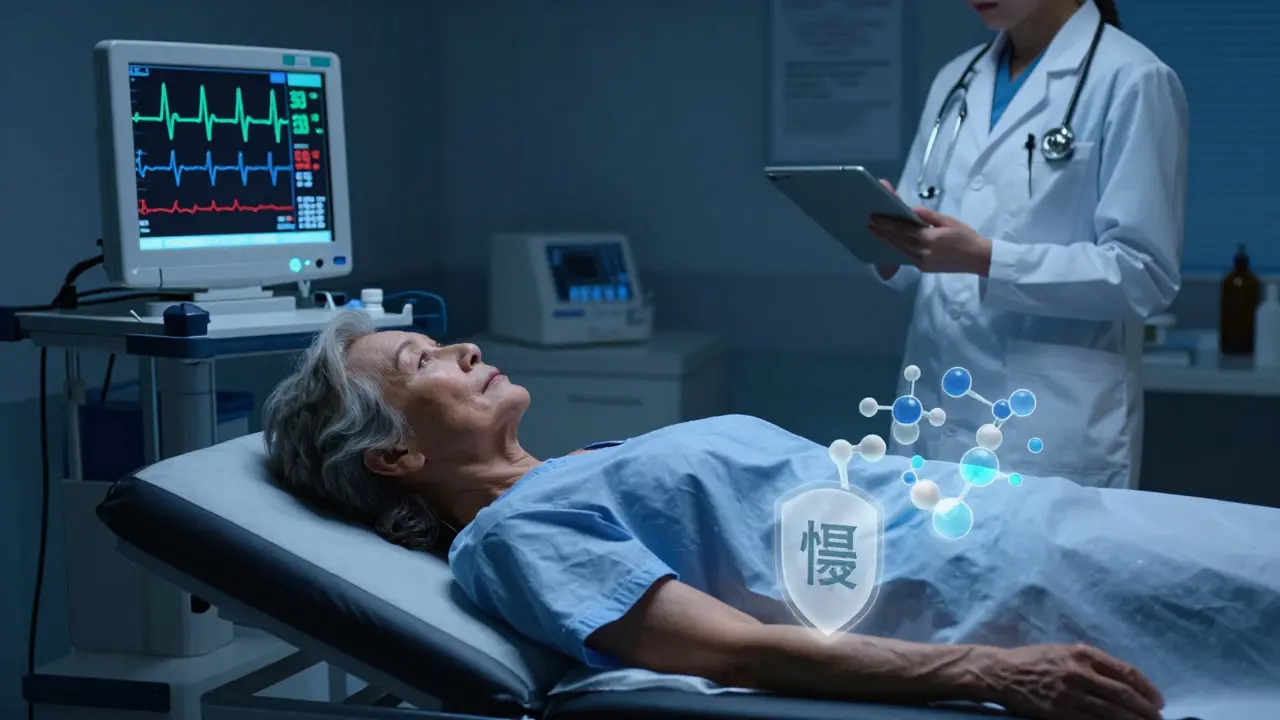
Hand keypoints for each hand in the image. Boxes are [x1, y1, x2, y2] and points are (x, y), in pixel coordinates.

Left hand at [866, 180, 992, 274]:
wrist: (978, 259)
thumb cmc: (966, 237)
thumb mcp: (949, 221)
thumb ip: (929, 216)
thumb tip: (911, 209)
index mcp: (930, 238)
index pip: (902, 230)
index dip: (886, 224)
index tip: (873, 218)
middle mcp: (923, 252)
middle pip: (897, 240)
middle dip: (882, 232)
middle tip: (868, 223)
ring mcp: (922, 262)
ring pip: (900, 250)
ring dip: (886, 241)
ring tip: (875, 232)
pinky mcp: (923, 268)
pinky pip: (906, 257)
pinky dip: (897, 249)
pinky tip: (891, 243)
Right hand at [982, 644, 1164, 719]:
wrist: (1002, 673)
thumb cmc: (1034, 660)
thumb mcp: (1064, 651)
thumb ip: (1092, 661)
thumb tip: (1124, 679)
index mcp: (1083, 654)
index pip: (1126, 673)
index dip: (1147, 688)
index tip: (1159, 701)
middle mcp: (1079, 673)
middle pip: (1124, 694)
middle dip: (1147, 709)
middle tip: (1160, 719)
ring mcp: (1070, 695)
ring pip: (1112, 712)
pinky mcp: (1060, 713)